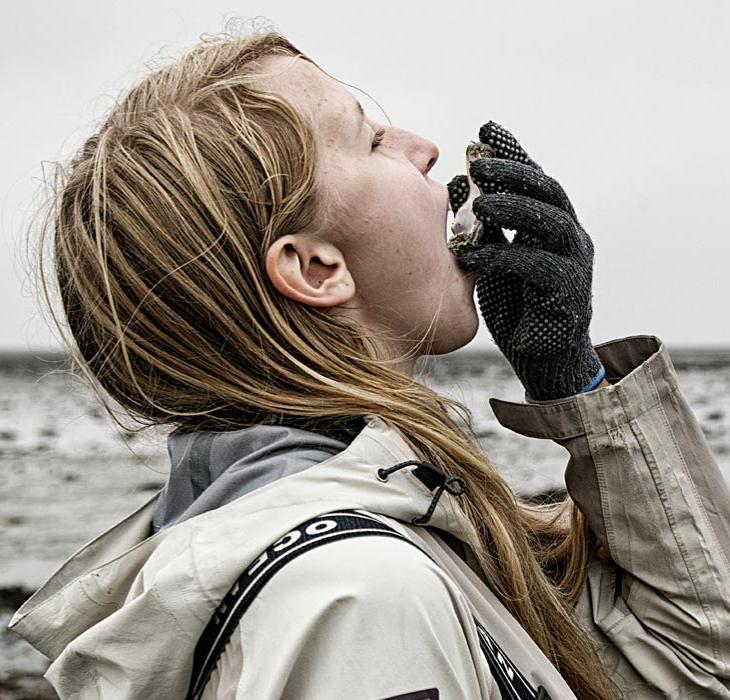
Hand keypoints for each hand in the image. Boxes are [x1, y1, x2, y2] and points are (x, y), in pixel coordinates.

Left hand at [447, 121, 604, 400]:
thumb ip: (482, 225)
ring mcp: (573, 264)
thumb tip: (456, 184)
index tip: (486, 129)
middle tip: (479, 163)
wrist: (541, 356)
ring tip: (480, 203)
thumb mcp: (493, 257)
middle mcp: (569, 237)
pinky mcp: (566, 295)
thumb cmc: (516, 304)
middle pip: (548, 192)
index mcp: (551, 224)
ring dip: (515, 208)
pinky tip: (471, 254)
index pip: (534, 180)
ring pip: (551, 223)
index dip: (514, 153)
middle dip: (513, 173)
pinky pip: (537, 267)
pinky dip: (503, 256)